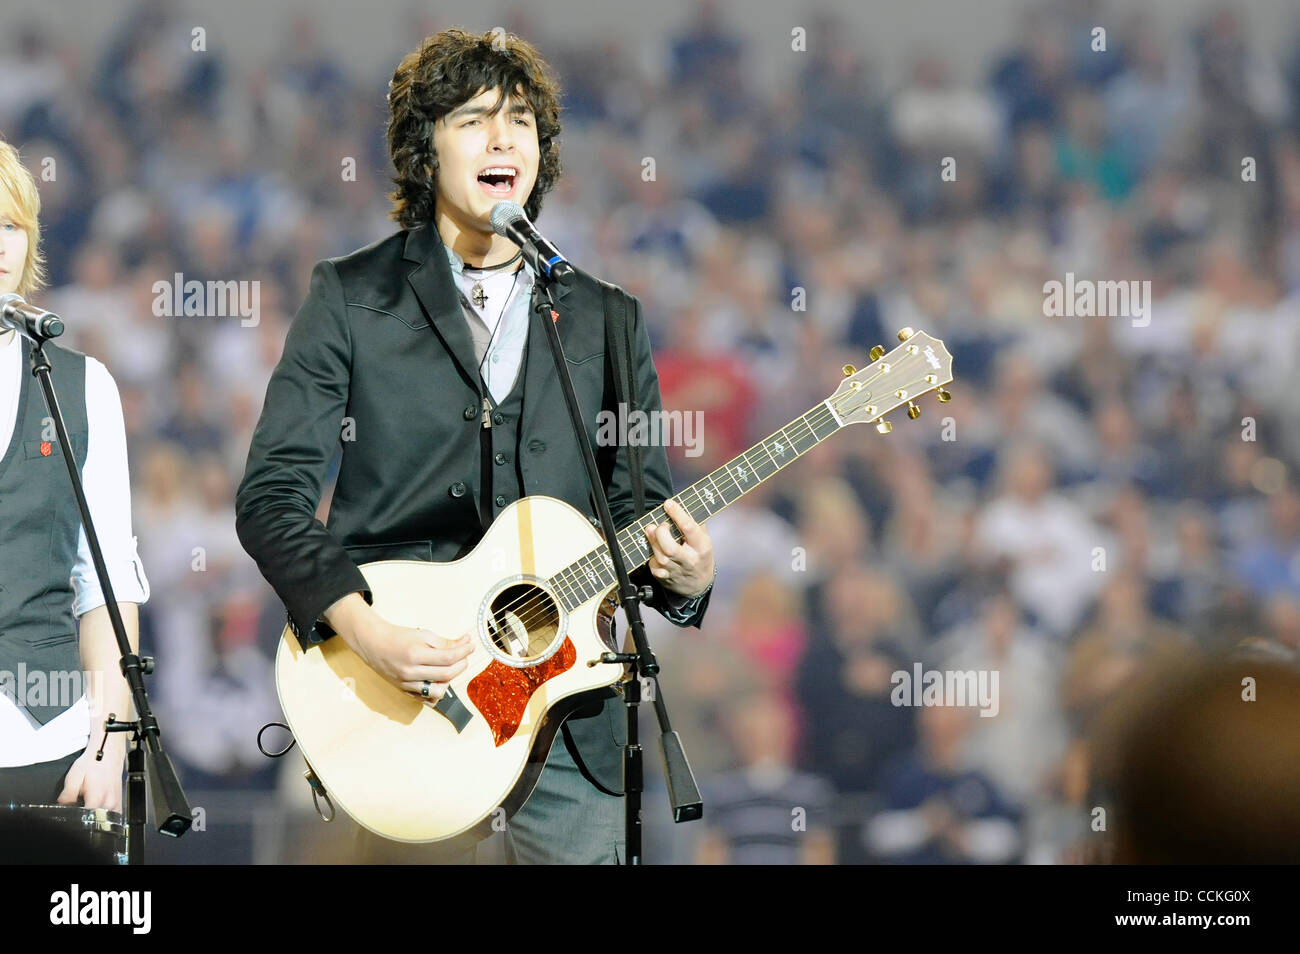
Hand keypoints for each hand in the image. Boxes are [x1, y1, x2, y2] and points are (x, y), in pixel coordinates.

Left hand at [57, 739, 125, 812]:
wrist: (107, 753)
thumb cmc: (93, 762)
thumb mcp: (74, 777)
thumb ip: (67, 794)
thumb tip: (62, 806)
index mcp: (97, 797)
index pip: (86, 819)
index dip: (76, 819)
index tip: (71, 815)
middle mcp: (109, 802)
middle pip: (95, 820)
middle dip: (85, 816)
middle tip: (80, 804)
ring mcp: (116, 803)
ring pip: (104, 819)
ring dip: (95, 816)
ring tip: (89, 802)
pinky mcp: (119, 802)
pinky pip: (113, 815)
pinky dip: (104, 814)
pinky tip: (98, 805)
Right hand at [348, 616, 474, 700]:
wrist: (375, 645)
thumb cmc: (398, 637)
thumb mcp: (423, 635)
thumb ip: (445, 642)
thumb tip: (465, 643)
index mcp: (415, 655)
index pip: (448, 657)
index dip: (464, 651)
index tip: (471, 645)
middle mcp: (410, 672)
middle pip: (446, 674)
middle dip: (461, 664)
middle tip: (464, 655)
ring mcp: (407, 684)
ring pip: (439, 691)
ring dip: (450, 681)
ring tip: (449, 669)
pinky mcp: (405, 691)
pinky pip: (427, 700)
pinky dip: (438, 693)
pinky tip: (439, 681)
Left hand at [643, 498, 713, 598]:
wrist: (698, 585)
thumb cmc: (700, 557)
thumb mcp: (704, 540)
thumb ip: (695, 524)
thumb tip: (682, 506)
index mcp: (702, 547)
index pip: (689, 529)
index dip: (677, 514)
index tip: (668, 503)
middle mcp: (689, 560)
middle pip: (670, 547)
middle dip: (661, 532)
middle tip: (661, 525)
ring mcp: (676, 571)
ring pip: (660, 556)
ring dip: (652, 541)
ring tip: (651, 530)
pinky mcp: (665, 578)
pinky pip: (653, 566)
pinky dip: (652, 556)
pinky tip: (656, 550)